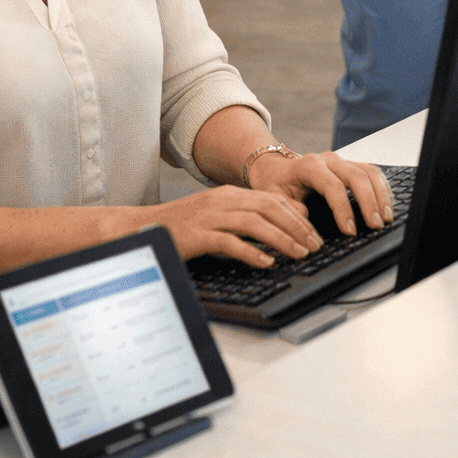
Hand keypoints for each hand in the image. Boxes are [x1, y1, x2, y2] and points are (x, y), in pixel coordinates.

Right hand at [150, 185, 322, 268]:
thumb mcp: (216, 216)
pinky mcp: (198, 236)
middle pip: (269, 208)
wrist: (142, 228)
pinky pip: (230, 242)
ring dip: (282, 238)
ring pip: (255, 223)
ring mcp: (210, 217)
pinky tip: (266, 262)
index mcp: (228, 195)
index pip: (272, 199)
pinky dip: (251, 252)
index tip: (313, 232)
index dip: (297, 215)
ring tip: (299, 253)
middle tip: (315, 244)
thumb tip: (280, 225)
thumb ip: (244, 217)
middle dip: (296, 226)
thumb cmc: (182, 227)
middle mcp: (222, 201)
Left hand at [250, 151, 394, 237]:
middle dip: (369, 202)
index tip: (350, 231)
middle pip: (356, 175)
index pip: (333, 186)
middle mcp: (328, 159)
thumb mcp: (273, 197)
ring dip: (380, 195)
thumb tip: (305, 220)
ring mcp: (341, 160)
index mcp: (308, 165)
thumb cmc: (276, 185)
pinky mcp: (350, 165)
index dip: (344, 209)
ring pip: (368, 171)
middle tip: (375, 225)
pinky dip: (382, 188)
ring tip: (386, 218)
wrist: (276, 169)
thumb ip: (287, 208)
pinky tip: (385, 205)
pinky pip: (371, 172)